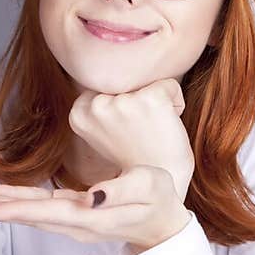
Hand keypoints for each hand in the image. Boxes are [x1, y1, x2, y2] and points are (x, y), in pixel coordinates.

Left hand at [0, 166, 191, 252]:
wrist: (166, 224)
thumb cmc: (160, 199)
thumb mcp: (150, 187)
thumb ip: (122, 191)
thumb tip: (91, 196)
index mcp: (90, 216)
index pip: (46, 213)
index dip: (15, 211)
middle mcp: (76, 223)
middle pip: (30, 217)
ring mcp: (74, 221)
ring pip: (30, 215)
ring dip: (0, 210)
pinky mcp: (74, 215)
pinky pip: (39, 210)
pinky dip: (16, 204)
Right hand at [69, 77, 194, 203]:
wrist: (160, 182)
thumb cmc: (135, 155)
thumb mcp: (103, 131)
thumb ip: (99, 108)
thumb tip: (106, 73)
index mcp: (79, 113)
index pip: (104, 88)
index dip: (119, 109)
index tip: (122, 134)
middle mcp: (97, 106)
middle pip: (124, 82)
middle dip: (136, 103)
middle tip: (138, 134)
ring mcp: (123, 102)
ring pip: (146, 83)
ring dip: (154, 103)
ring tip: (152, 131)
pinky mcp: (152, 99)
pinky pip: (169, 86)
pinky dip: (175, 103)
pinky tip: (167, 126)